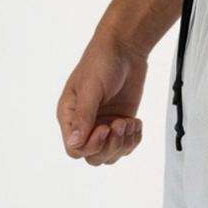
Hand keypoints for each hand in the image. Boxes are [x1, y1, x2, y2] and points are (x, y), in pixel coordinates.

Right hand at [56, 34, 146, 165]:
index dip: (91, 146)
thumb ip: (84, 116)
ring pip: (111, 155)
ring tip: (129, 122)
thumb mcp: (91, 88)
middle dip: (110, 146)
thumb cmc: (102, 63)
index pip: (74, 149)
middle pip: (94, 157)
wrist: (125, 50)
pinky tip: (136, 122)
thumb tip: (73, 143)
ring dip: (124, 143)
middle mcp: (85, 125)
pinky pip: (126, 146)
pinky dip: (134, 139)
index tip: (105, 128)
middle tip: (120, 124)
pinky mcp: (121, 125)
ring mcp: (104, 126)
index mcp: (70, 116)